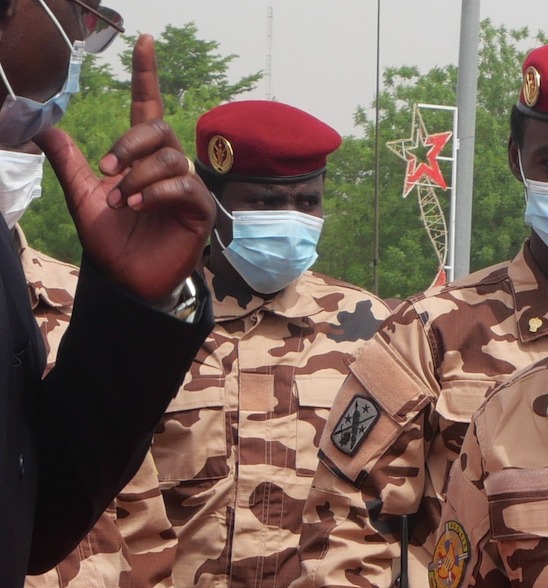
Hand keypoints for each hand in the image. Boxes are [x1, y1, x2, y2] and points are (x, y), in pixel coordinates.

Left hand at [34, 35, 213, 304]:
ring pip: (170, 156)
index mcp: (140, 159)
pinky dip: (157, 191)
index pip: (148, 107)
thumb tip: (41, 128)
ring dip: (138, 175)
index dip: (146, 75)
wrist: (127, 280)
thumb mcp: (82, 197)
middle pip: (159, 128)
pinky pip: (183, 185)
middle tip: (106, 169)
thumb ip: (69, 163)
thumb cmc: (112, 241)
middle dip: (129, 142)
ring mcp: (186, 188)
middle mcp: (167, 167)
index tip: (143, 41)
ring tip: (120, 200)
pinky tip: (137, 205)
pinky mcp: (199, 211)